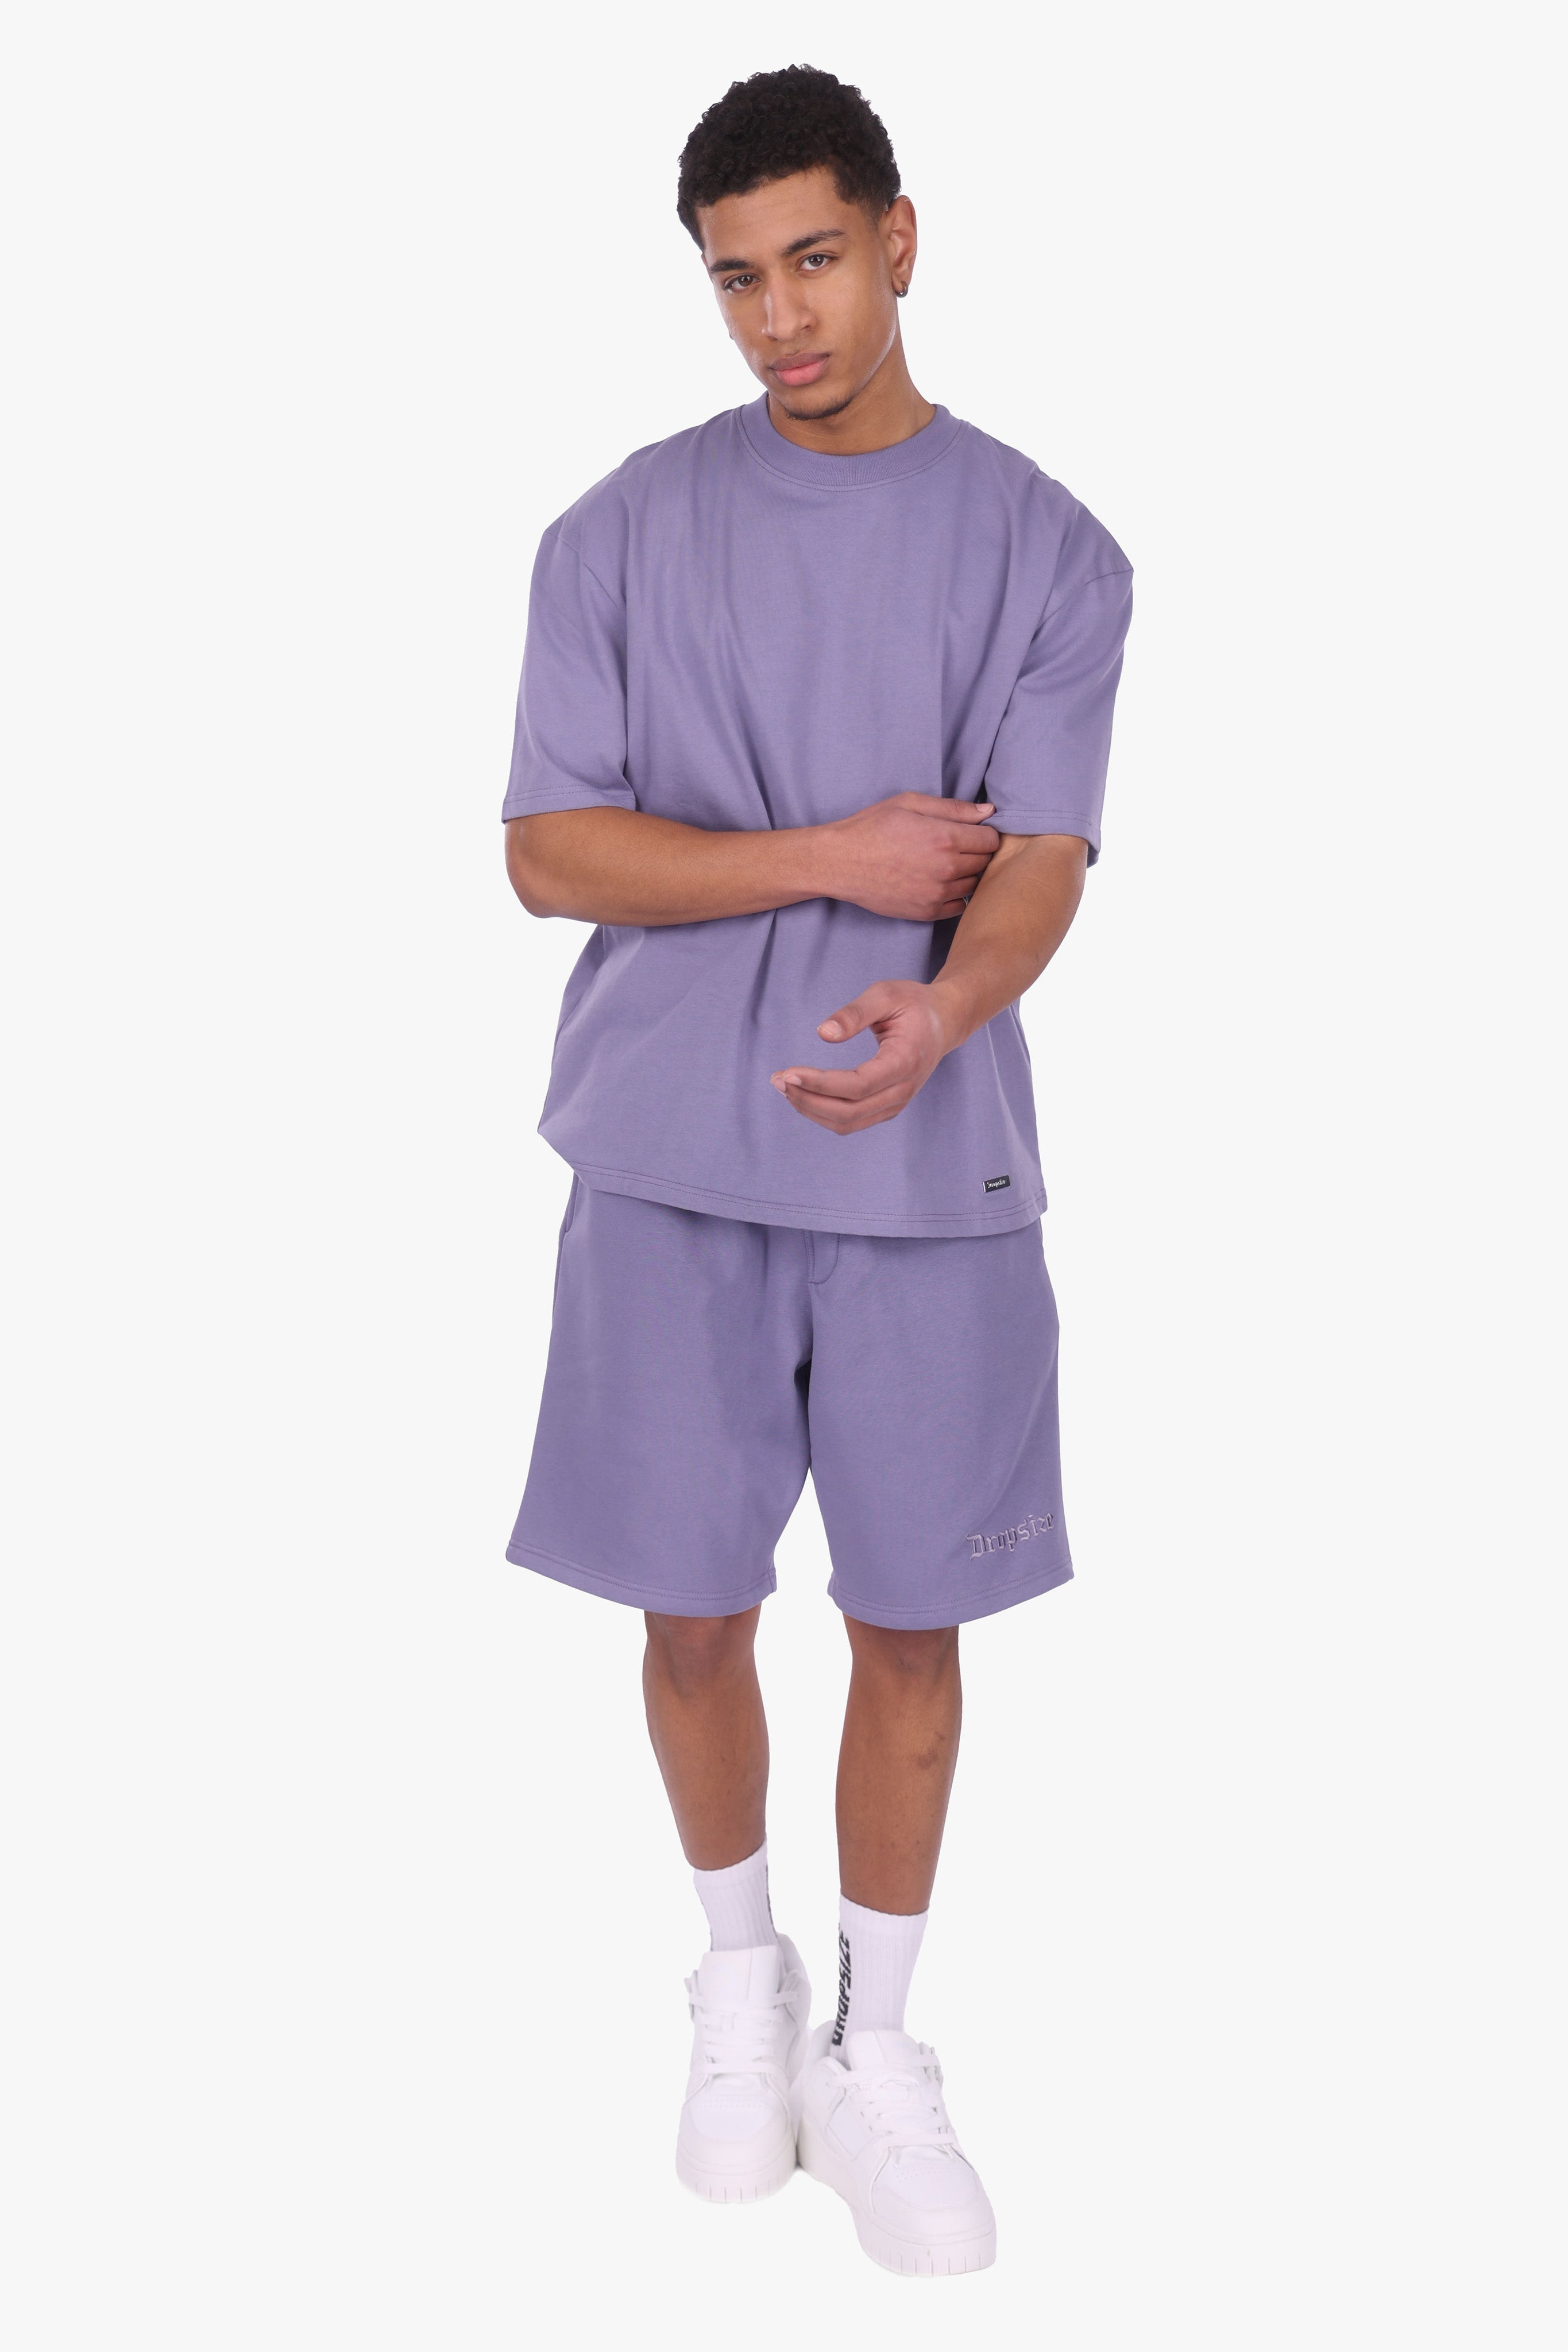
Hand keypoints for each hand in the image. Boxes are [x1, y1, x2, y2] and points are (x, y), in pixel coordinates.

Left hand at [770, 978, 961, 1134]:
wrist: (944, 1022)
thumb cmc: (913, 1004)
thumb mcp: (886, 994)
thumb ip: (855, 1012)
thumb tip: (823, 1033)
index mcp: (904, 1062)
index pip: (857, 1086)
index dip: (820, 1084)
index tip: (788, 1072)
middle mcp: (903, 1090)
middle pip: (849, 1112)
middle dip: (807, 1100)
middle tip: (776, 1079)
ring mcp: (896, 1104)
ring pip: (848, 1123)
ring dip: (811, 1109)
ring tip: (783, 1086)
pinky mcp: (887, 1107)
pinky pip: (851, 1121)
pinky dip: (823, 1112)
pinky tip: (802, 1094)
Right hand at [821, 793, 999, 921]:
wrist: (840, 862)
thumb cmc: (872, 827)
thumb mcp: (909, 803)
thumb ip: (952, 808)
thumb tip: (989, 811)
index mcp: (945, 838)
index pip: (990, 840)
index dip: (983, 833)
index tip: (970, 832)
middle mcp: (946, 869)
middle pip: (984, 862)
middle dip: (976, 852)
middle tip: (956, 846)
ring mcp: (937, 894)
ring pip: (974, 885)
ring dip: (966, 874)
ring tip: (944, 864)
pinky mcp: (927, 912)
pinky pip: (959, 907)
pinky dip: (955, 896)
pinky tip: (938, 883)